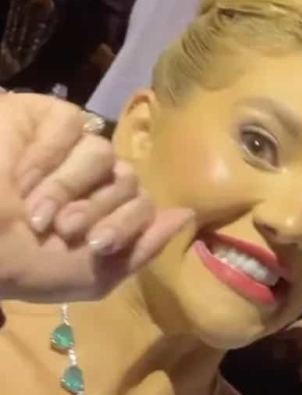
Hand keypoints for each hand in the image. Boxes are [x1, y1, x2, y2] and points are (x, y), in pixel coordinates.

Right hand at [0, 94, 192, 302]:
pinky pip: (71, 125)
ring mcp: (69, 147)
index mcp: (105, 212)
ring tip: (38, 211)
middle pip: (128, 180)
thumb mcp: (92, 276)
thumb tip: (186, 215)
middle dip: (97, 210)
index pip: (144, 206)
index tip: (94, 245)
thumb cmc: (26, 266)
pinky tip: (22, 177)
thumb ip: (141, 249)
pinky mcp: (42, 119)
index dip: (124, 225)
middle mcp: (93, 179)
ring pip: (103, 153)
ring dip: (68, 188)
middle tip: (63, 228)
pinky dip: (48, 156)